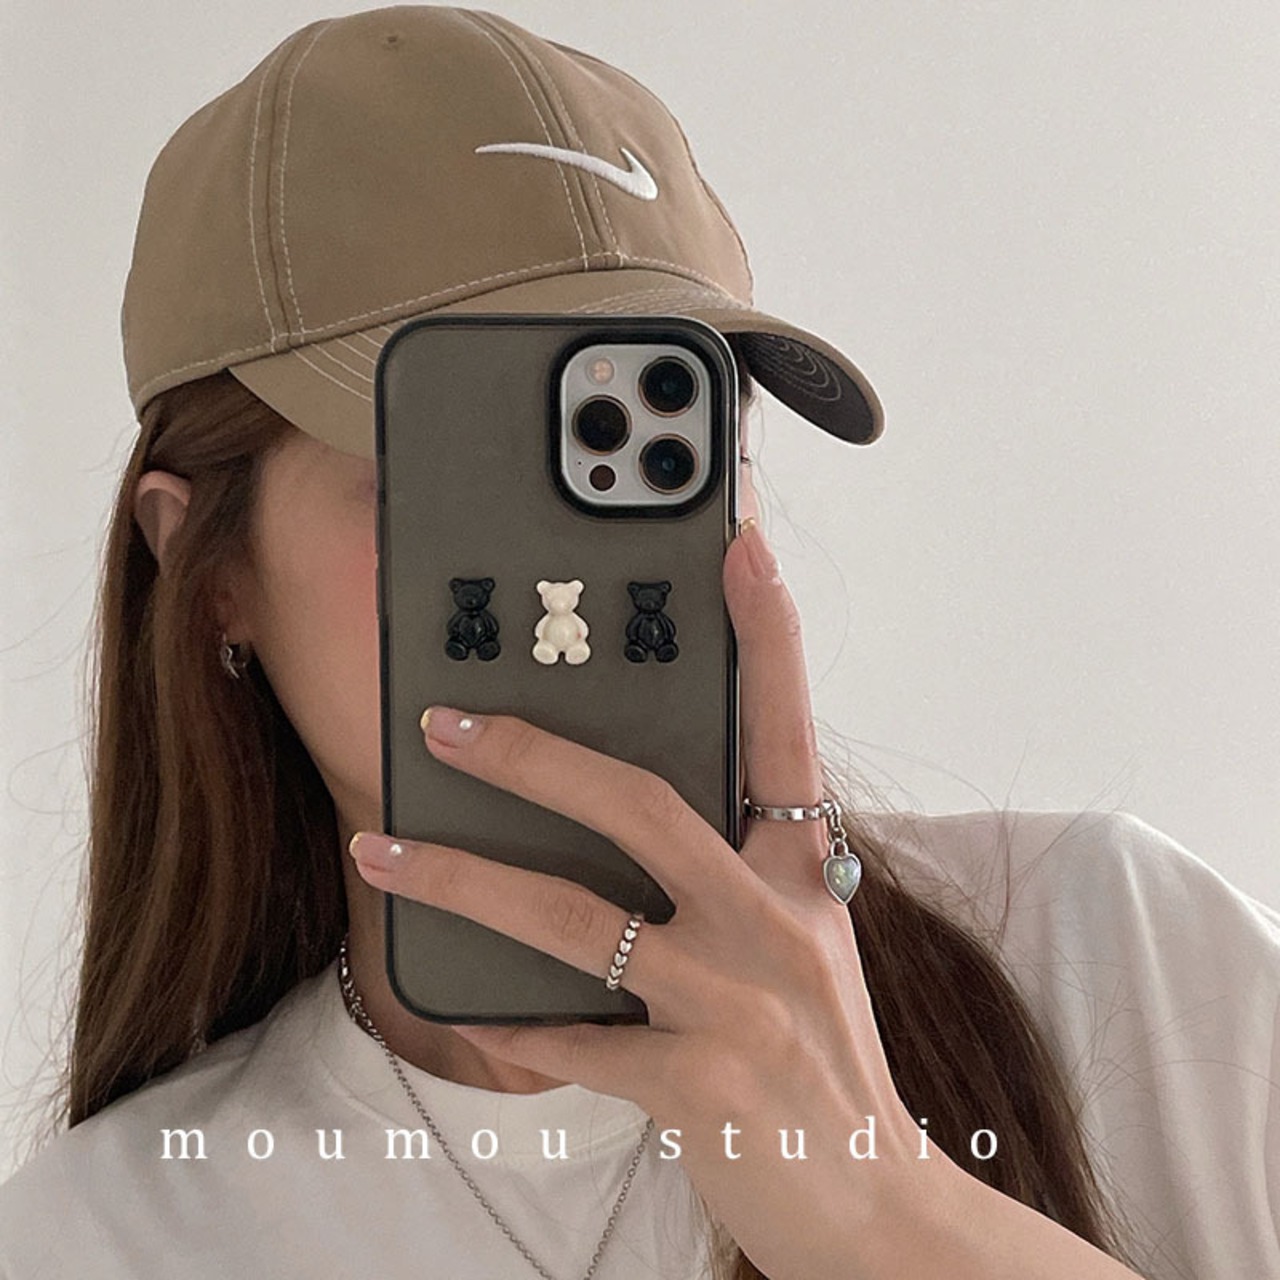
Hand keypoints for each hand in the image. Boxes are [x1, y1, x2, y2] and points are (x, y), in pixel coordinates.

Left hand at [348, 518, 956, 1279]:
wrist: (876, 1200)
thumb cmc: (822, 1055)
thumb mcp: (798, 944)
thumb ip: (728, 879)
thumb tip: (601, 821)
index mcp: (803, 876)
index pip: (786, 731)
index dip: (766, 632)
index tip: (738, 541)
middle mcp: (774, 923)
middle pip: (640, 805)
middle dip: (533, 755)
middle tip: (448, 721)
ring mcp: (734, 1003)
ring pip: (572, 917)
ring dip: (462, 878)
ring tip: (385, 849)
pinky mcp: (694, 1084)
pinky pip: (567, 1035)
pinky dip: (500, 1017)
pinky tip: (453, 998)